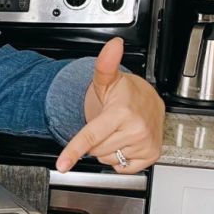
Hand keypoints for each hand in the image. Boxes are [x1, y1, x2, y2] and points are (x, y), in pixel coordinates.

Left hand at [56, 37, 164, 173]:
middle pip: (95, 150)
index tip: (62, 164)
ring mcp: (144, 144)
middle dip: (96, 140)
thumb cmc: (126, 93)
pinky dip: (120, 158)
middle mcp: (136, 130)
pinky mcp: (150, 156)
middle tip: (107, 124)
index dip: (74, 150)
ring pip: (106, 159)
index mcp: (122, 113)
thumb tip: (112, 46)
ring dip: (107, 148)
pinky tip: (126, 142)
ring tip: (118, 131)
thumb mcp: (108, 80)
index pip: (91, 136)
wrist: (149, 101)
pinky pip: (121, 167)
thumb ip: (104, 65)